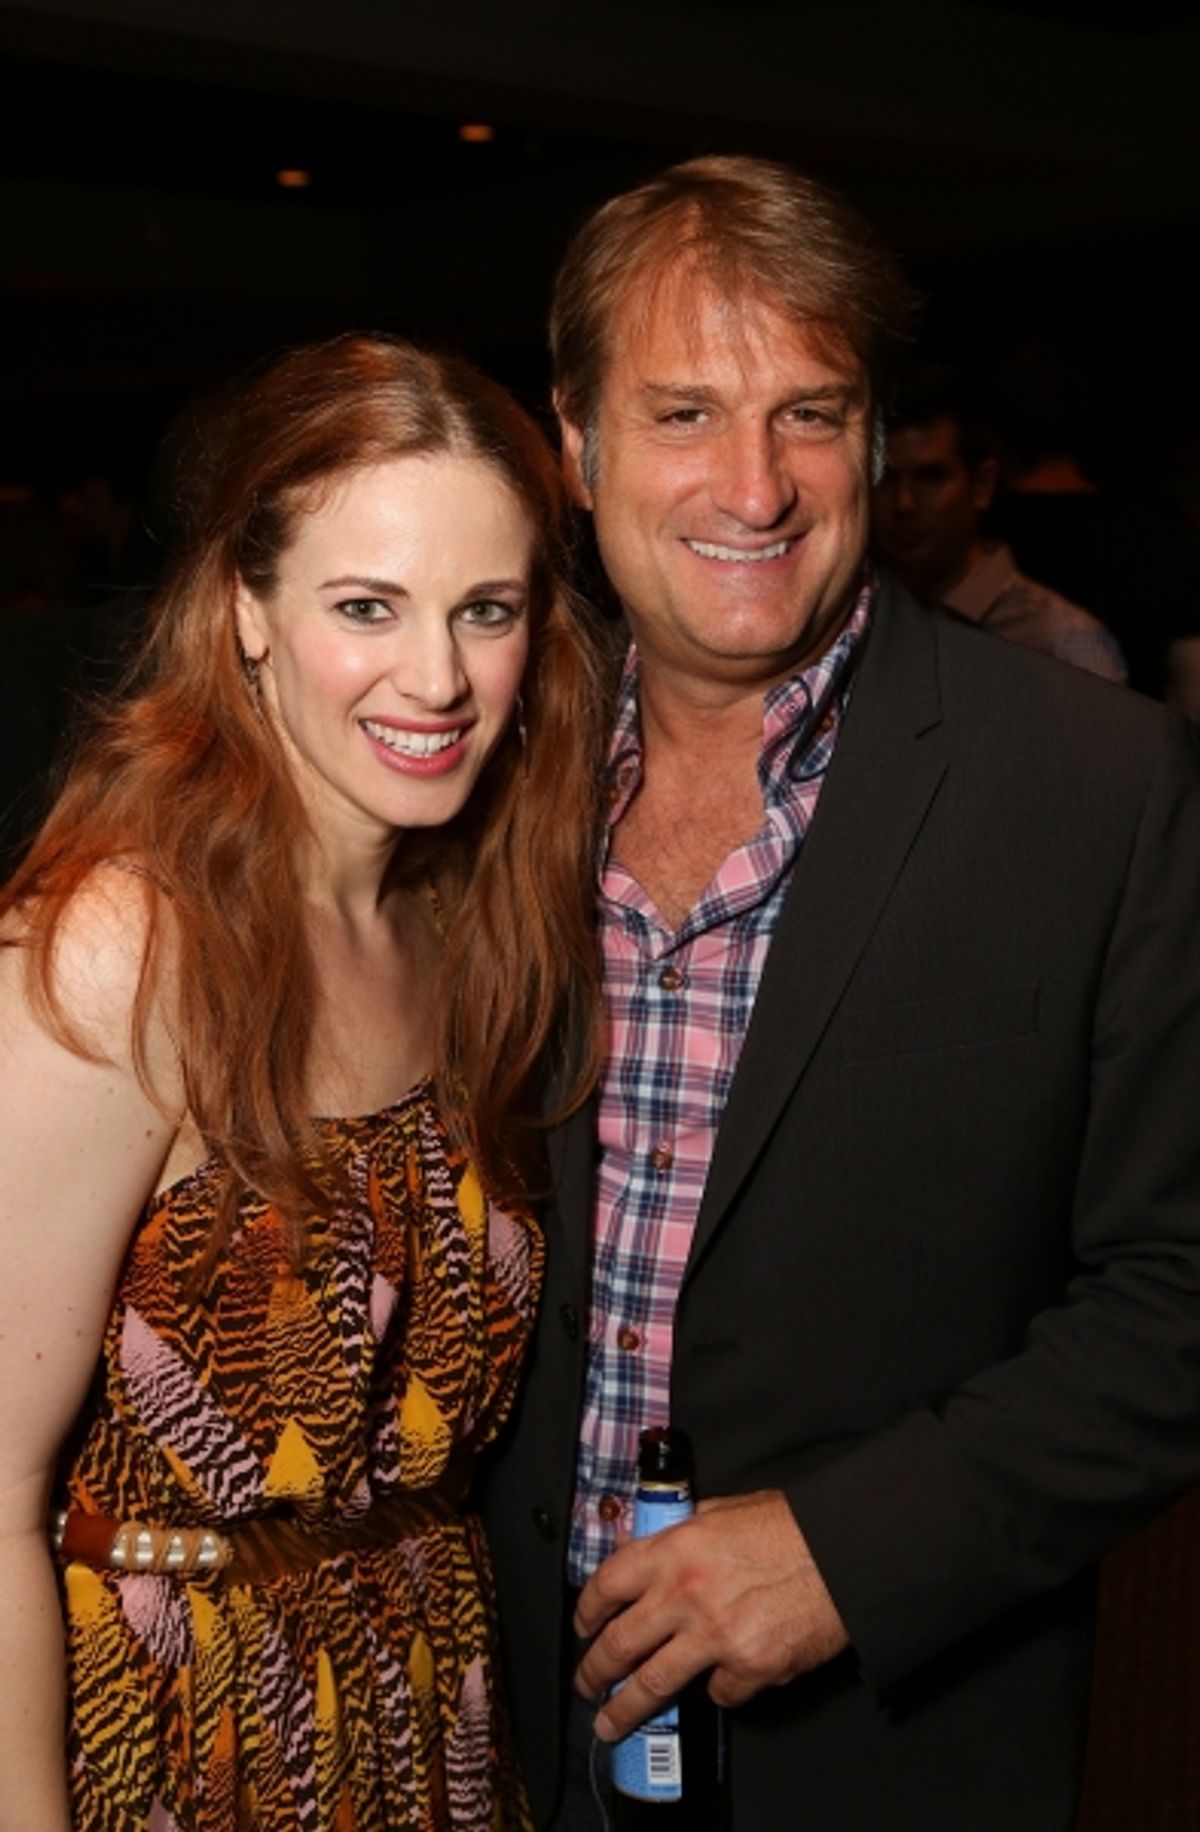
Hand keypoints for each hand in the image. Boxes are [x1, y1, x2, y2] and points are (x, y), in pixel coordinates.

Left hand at [573, 1488, 848, 1740]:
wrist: (844, 1553)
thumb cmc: (791, 1527)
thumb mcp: (725, 1510)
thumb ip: (684, 1530)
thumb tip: (653, 1544)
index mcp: (675, 1550)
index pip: (609, 1584)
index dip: (587, 1610)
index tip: (583, 1626)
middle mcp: (685, 1595)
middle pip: (619, 1644)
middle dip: (594, 1670)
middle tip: (587, 1683)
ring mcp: (715, 1637)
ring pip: (651, 1685)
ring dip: (625, 1709)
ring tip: (611, 1723)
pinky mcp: (749, 1669)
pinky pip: (719, 1693)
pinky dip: (718, 1689)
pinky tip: (723, 1680)